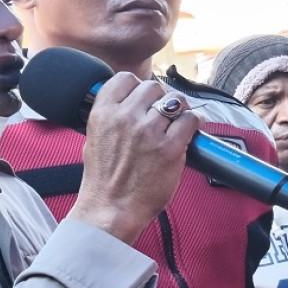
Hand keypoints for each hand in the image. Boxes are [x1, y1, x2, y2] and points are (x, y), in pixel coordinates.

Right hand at [68, 73, 198, 242]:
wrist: (110, 209)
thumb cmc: (102, 180)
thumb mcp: (93, 138)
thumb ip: (109, 116)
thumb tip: (127, 102)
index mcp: (102, 113)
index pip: (125, 78)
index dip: (137, 86)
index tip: (142, 97)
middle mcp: (125, 117)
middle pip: (152, 87)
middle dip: (159, 98)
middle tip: (162, 113)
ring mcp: (148, 132)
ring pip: (175, 101)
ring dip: (179, 110)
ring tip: (177, 122)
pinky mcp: (170, 148)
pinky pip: (190, 120)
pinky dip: (194, 122)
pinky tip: (191, 129)